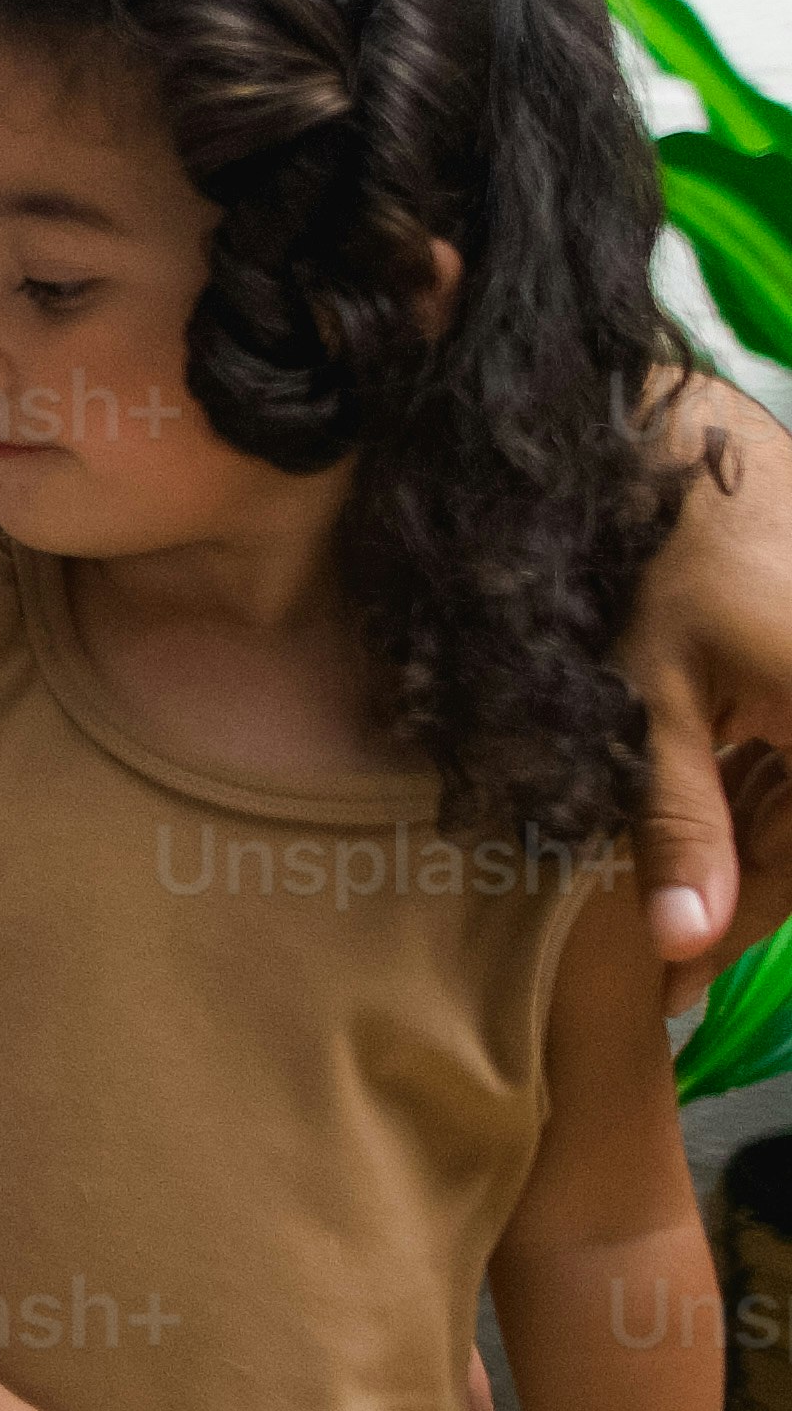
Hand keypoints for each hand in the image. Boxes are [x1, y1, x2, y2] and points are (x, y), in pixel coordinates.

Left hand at [622, 380, 791, 1008]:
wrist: (669, 428)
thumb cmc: (646, 552)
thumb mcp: (643, 699)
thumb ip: (676, 823)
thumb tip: (688, 941)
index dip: (747, 918)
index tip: (675, 982)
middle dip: (751, 887)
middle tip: (666, 954)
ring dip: (759, 841)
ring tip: (676, 894)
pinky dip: (766, 787)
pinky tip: (714, 809)